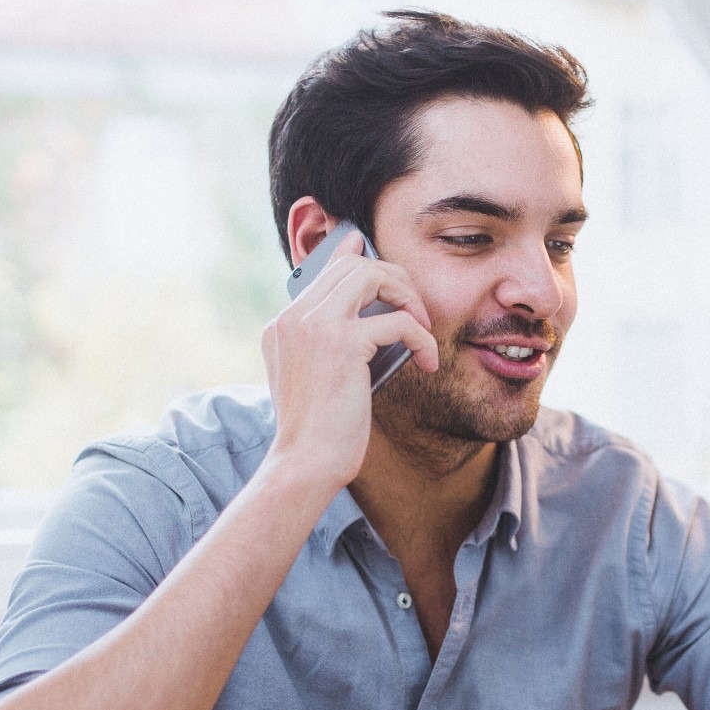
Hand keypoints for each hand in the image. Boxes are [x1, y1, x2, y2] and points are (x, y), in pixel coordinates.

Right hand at [259, 222, 437, 488]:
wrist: (304, 464)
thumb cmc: (319, 432)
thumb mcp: (320, 380)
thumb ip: (334, 345)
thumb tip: (375, 319)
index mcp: (282, 325)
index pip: (323, 272)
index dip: (351, 254)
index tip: (368, 246)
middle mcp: (293, 318)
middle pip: (351, 265)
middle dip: (393, 279)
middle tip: (415, 310)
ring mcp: (315, 326)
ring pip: (370, 275)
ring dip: (406, 296)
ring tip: (422, 328)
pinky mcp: (342, 344)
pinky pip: (398, 322)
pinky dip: (422, 339)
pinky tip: (427, 363)